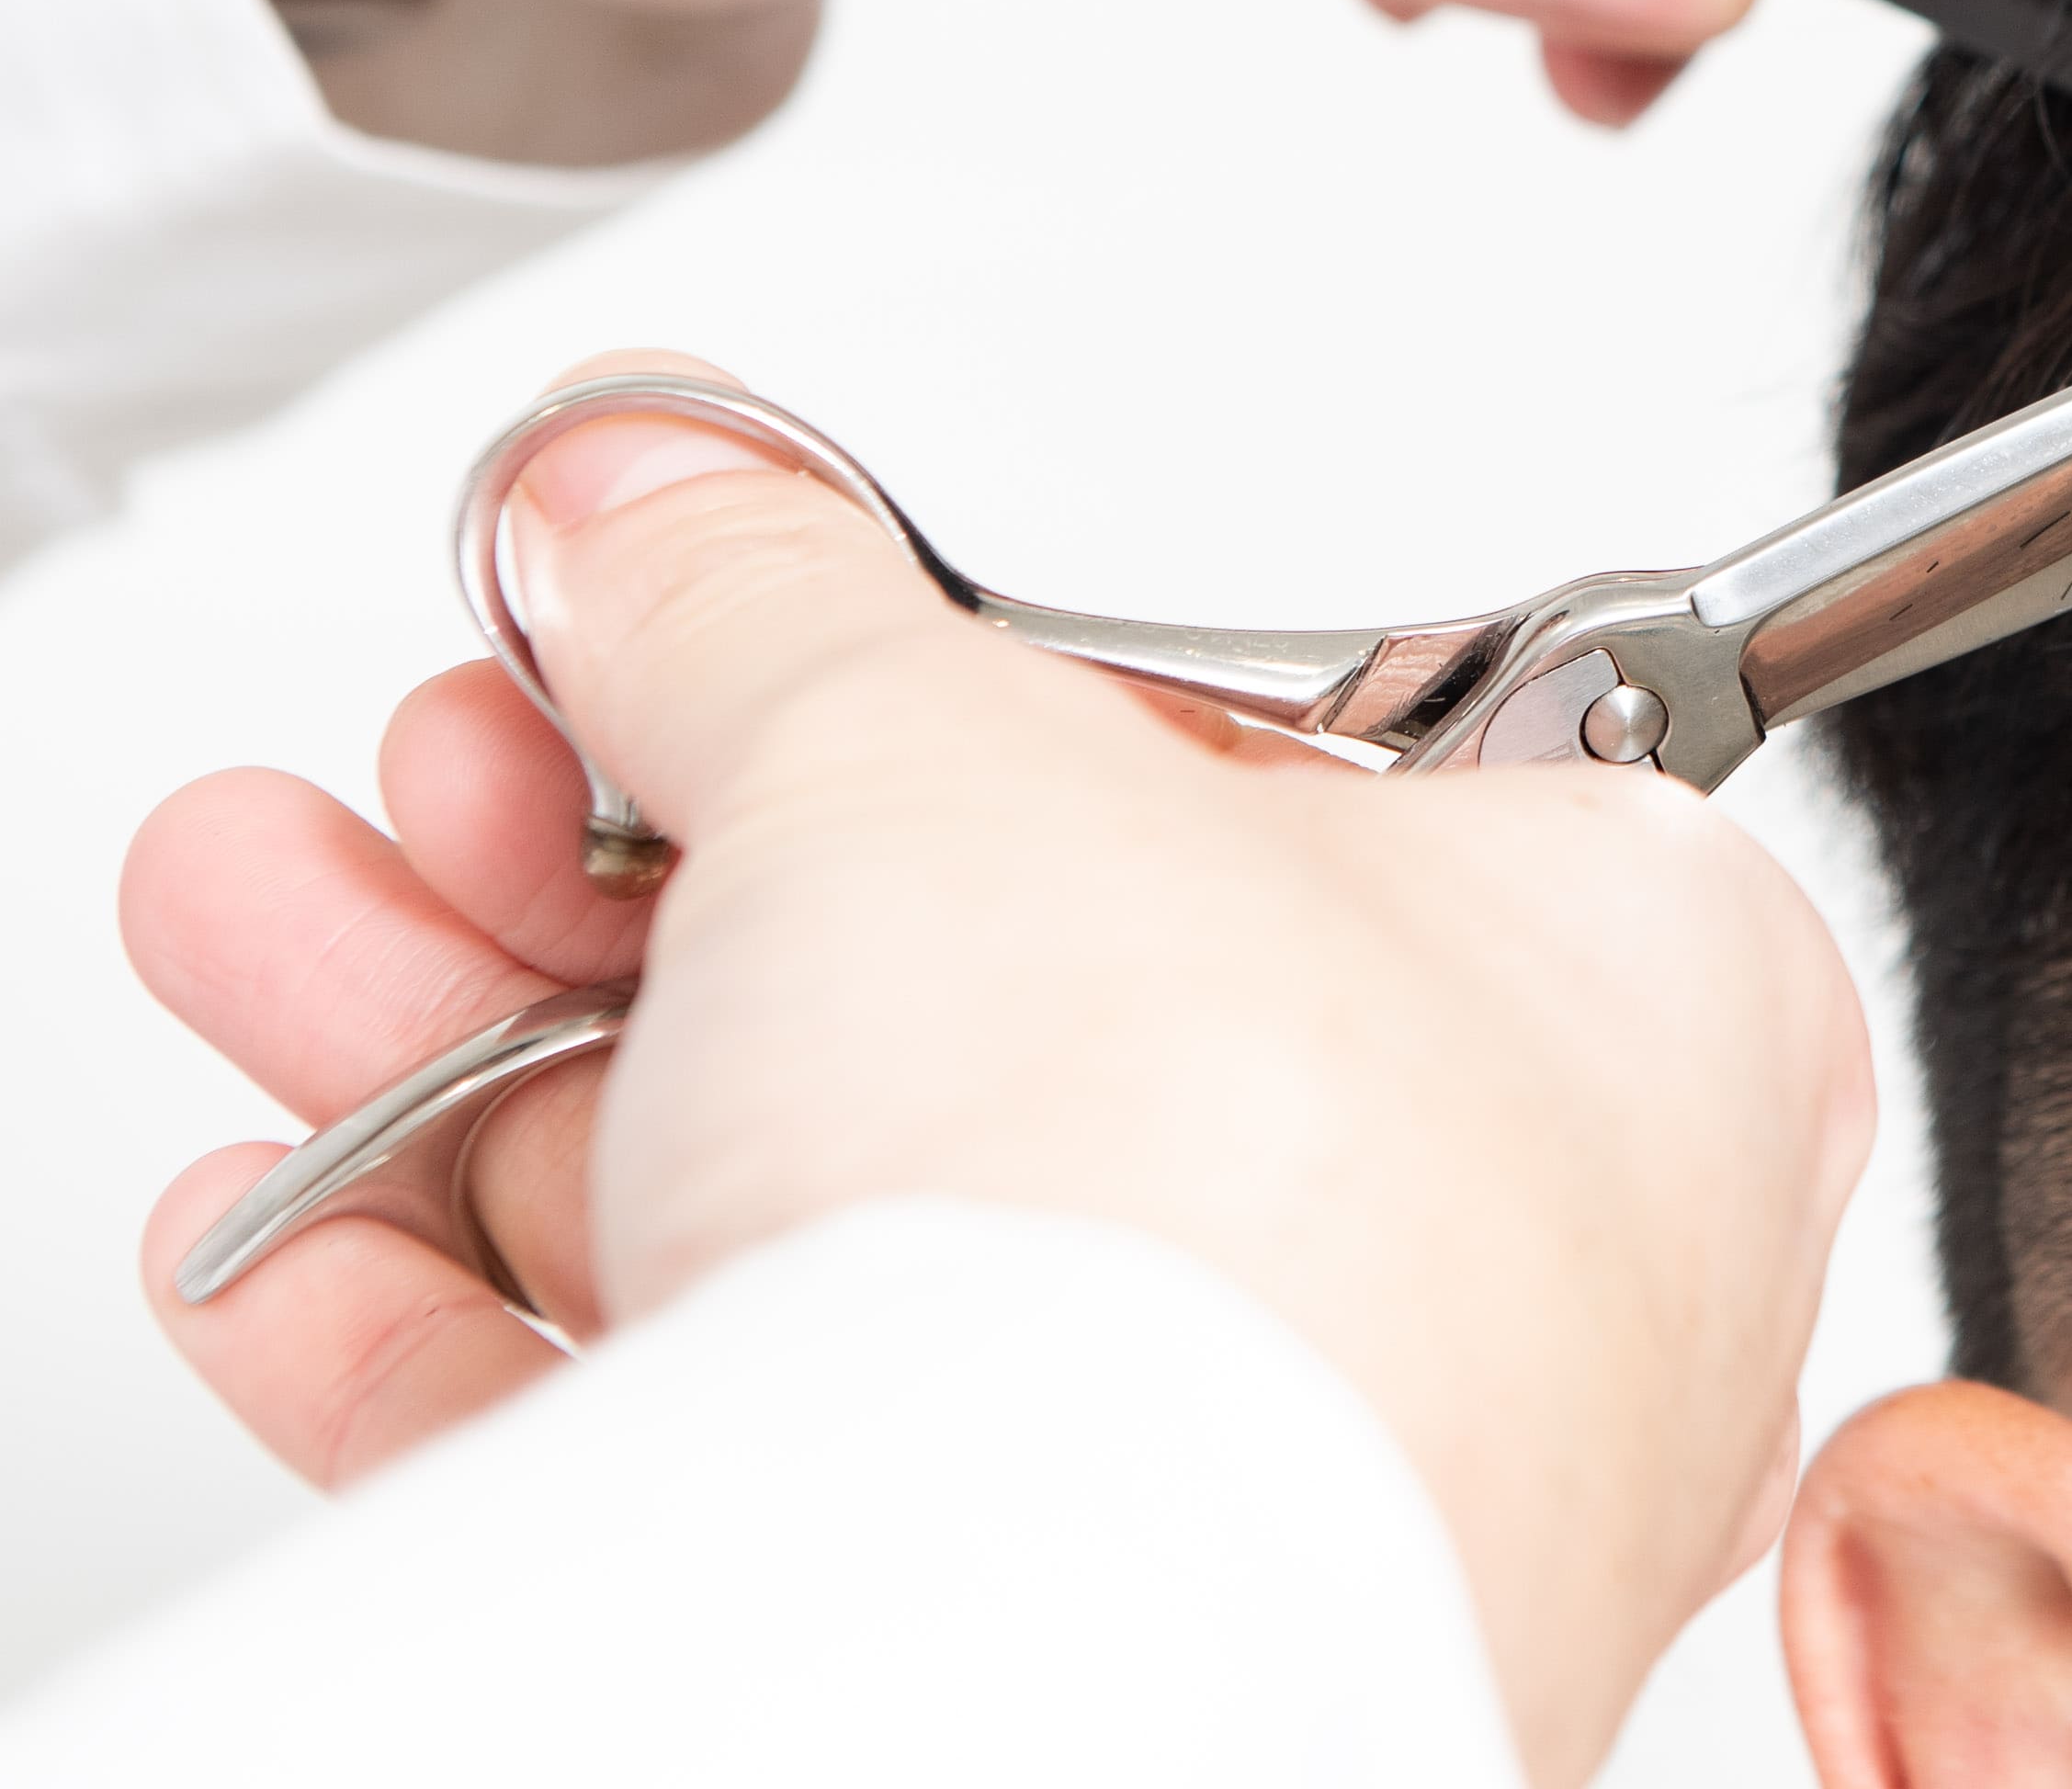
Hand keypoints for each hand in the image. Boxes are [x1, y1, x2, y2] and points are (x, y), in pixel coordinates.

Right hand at [127, 362, 1874, 1788]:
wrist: (1063, 1668)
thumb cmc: (1206, 1226)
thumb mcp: (919, 755)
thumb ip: (766, 605)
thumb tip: (670, 515)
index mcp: (1642, 977)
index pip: (1271, 771)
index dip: (934, 684)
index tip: (709, 633)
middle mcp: (1530, 1250)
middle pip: (1022, 1002)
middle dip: (647, 875)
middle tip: (470, 791)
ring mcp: (1319, 1478)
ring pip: (883, 1236)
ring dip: (527, 1076)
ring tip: (317, 952)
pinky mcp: (1099, 1663)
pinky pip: (804, 1472)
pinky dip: (542, 1347)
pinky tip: (335, 1239)